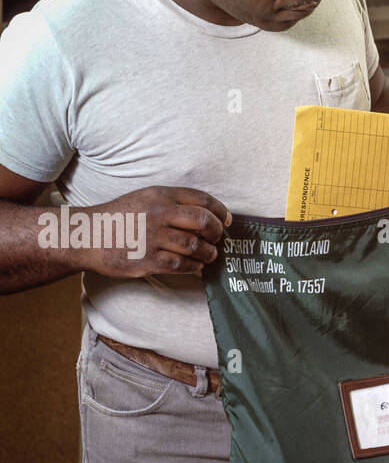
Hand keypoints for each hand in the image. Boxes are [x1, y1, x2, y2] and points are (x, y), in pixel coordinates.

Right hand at [81, 186, 231, 278]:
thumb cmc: (120, 217)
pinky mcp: (147, 260)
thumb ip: (172, 203)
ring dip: (208, 252)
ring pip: (195, 246)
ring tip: (208, 254)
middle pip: (203, 222)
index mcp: (159, 195)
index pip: (201, 199)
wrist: (88, 236)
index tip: (226, 220)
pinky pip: (182, 265)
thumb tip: (207, 215)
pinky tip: (196, 266)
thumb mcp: (144, 198)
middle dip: (217, 232)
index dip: (220, 210)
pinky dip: (194, 267)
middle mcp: (158, 214)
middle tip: (217, 239)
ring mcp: (153, 238)